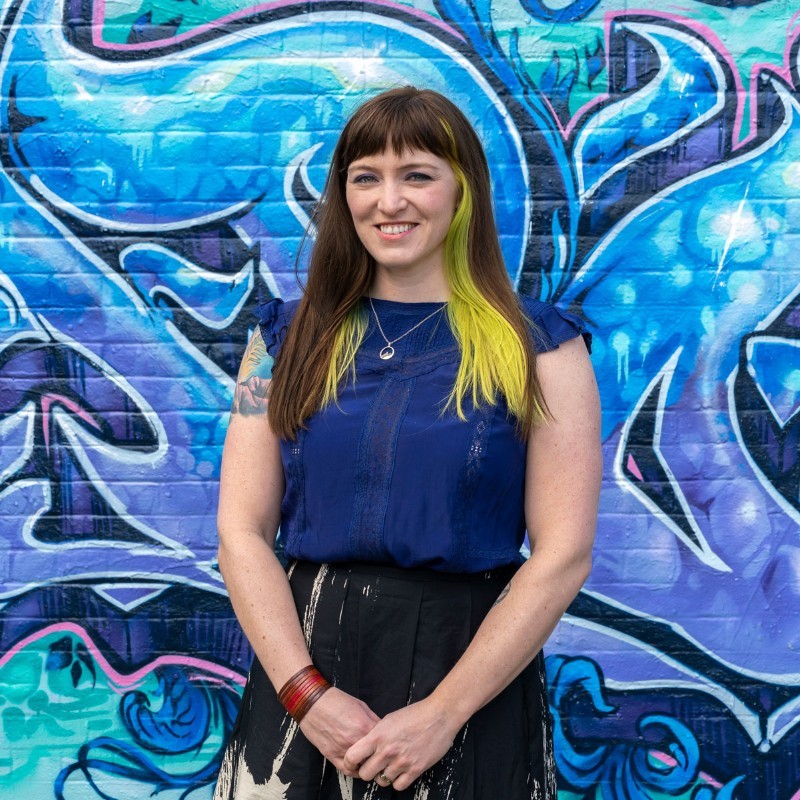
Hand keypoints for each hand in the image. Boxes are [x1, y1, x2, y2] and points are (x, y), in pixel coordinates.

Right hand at [298, 688, 380, 774]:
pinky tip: (357, 765)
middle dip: (378, 756)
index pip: (383, 742)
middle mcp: (356, 740)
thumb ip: (372, 719)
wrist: (313, 702)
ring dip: (367, 765)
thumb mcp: (360, 705)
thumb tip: (381, 730)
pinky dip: (354, 770)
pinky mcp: (331, 755)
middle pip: (374, 756)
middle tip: (379, 755)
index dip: (386, 743)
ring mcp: (343, 749)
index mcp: (365, 726)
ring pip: (362, 766)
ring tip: (369, 761)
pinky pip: (347, 770)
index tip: (386, 744)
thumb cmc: (337, 700)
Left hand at [342, 699, 460, 790]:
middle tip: (374, 765)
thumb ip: (376, 735)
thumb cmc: (415, 714)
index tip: (354, 762)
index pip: (352, 757)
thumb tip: (366, 748)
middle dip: (367, 771)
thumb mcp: (389, 719)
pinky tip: (401, 771)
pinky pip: (398, 786)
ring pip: (381, 781)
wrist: (439, 715)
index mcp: (378, 735)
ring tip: (390, 765)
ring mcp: (401, 762)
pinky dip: (398, 781)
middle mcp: (387, 751)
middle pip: (365, 774)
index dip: (350, 762)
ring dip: (384, 775)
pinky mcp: (415, 770)